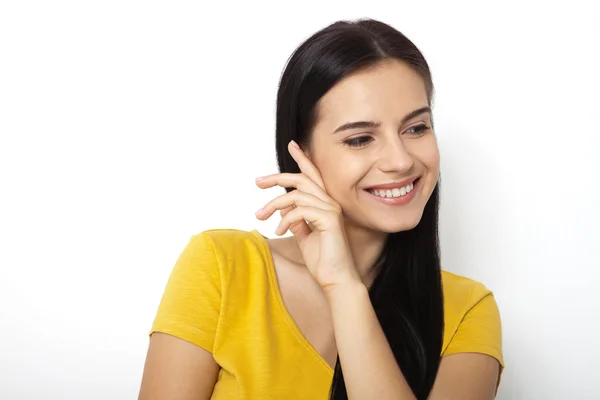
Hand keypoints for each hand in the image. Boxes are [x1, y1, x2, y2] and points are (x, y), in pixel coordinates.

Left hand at [255, 140, 360, 290]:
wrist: (336, 280)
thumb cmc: (323, 261)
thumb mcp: (305, 237)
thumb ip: (297, 222)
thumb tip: (284, 212)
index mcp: (325, 205)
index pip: (313, 176)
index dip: (303, 158)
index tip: (292, 145)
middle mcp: (330, 203)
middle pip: (302, 178)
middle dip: (277, 177)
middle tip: (257, 182)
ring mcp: (331, 210)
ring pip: (296, 195)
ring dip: (274, 204)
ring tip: (260, 216)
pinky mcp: (329, 219)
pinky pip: (300, 210)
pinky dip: (285, 219)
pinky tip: (279, 230)